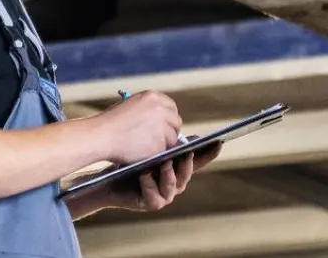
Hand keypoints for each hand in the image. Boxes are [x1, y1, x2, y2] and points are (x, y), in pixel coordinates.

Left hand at [80, 143, 222, 214]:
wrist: (108, 179)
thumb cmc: (130, 160)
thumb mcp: (149, 147)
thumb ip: (166, 140)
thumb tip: (178, 124)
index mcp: (177, 168)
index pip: (198, 160)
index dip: (209, 153)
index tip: (218, 141)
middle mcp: (175, 183)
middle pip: (187, 173)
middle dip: (188, 163)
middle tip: (187, 152)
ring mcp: (164, 194)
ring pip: (173, 185)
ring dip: (169, 174)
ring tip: (164, 163)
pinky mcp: (150, 203)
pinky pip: (154, 195)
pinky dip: (149, 184)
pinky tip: (143, 174)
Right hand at [92, 90, 181, 164]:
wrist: (101, 135)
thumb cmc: (110, 122)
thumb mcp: (131, 105)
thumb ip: (148, 109)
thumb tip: (162, 119)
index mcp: (153, 97)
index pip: (171, 107)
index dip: (168, 118)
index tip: (164, 125)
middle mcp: (161, 109)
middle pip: (176, 122)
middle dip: (169, 131)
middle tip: (160, 139)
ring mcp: (161, 127)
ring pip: (172, 138)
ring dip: (163, 143)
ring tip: (146, 146)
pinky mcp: (159, 144)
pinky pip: (164, 150)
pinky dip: (156, 153)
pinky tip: (143, 152)